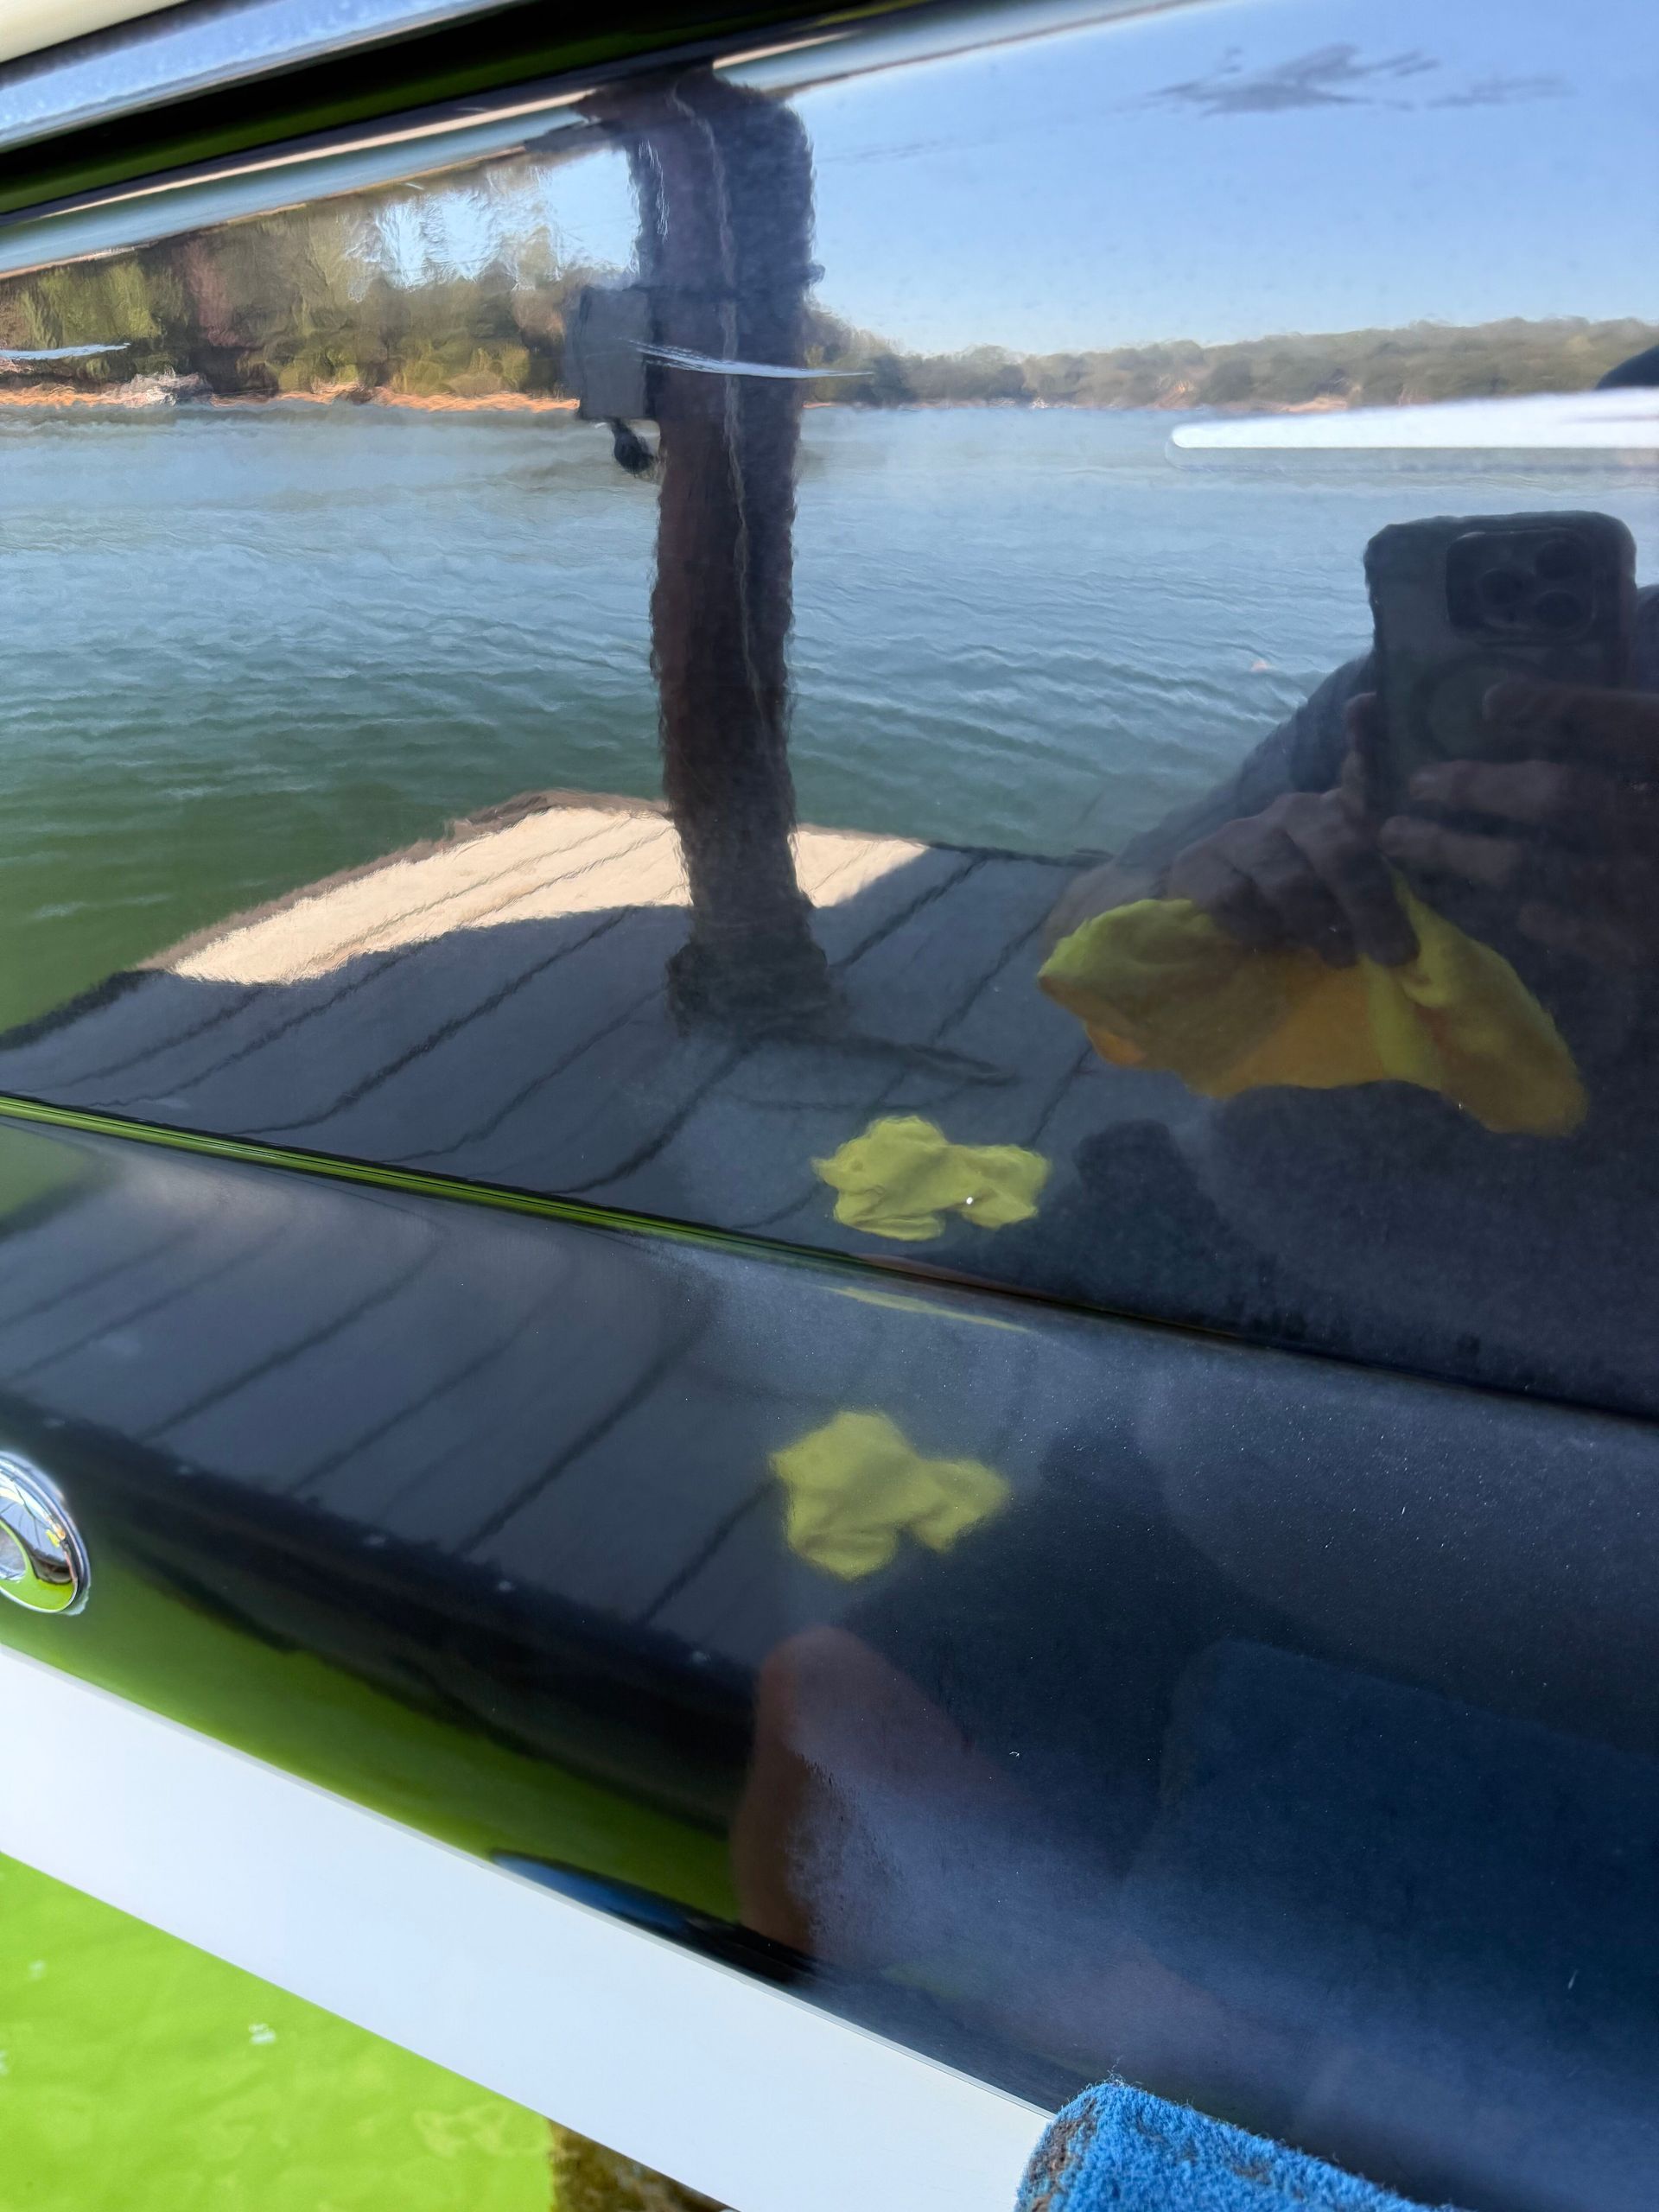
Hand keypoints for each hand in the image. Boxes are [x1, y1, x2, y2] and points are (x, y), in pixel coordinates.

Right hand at [1166, 708, 1416, 966]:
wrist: (1198, 906)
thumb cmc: (1286, 900)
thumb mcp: (1336, 890)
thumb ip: (1376, 886)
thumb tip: (1413, 925)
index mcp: (1332, 813)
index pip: (1359, 771)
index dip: (1367, 739)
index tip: (1367, 707)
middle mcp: (1290, 812)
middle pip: (1337, 847)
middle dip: (1370, 904)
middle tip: (1393, 952)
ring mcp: (1241, 836)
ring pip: (1290, 880)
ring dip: (1319, 926)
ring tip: (1338, 958)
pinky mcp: (1199, 865)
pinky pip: (1238, 900)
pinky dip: (1260, 930)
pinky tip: (1269, 943)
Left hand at [1378, 679, 1658, 967]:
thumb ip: (1642, 736)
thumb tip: (1545, 710)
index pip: (1622, 724)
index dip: (1557, 710)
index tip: (1493, 701)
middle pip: (1561, 798)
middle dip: (1481, 787)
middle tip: (1420, 782)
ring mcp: (1654, 892)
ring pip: (1544, 871)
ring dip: (1467, 855)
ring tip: (1407, 839)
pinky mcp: (1651, 948)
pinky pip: (1576, 931)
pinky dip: (1535, 915)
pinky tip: (1506, 904)